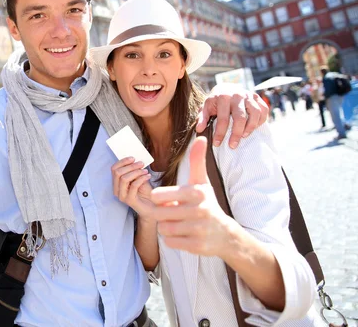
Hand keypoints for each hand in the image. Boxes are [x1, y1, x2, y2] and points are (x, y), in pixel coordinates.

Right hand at [111, 158, 154, 218]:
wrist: (152, 207)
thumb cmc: (145, 192)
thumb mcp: (138, 178)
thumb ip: (134, 171)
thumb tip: (135, 160)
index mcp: (116, 184)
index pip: (114, 169)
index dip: (122, 162)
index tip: (133, 158)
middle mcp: (116, 190)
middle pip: (118, 173)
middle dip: (130, 166)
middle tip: (141, 163)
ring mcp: (122, 196)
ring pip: (124, 178)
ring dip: (136, 172)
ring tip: (145, 171)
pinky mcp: (129, 200)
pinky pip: (134, 186)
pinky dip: (141, 178)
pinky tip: (148, 176)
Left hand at [149, 137, 233, 256]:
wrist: (225, 234)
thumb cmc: (207, 203)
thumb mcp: (202, 182)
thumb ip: (197, 160)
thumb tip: (200, 137)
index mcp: (195, 192)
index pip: (158, 196)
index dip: (159, 199)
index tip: (168, 200)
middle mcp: (199, 210)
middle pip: (159, 214)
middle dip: (163, 214)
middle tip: (175, 213)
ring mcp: (199, 230)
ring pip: (163, 229)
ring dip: (167, 227)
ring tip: (180, 223)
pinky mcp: (197, 246)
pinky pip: (170, 243)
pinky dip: (173, 240)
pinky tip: (185, 235)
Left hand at [196, 84, 267, 148]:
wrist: (226, 88)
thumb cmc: (215, 101)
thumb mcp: (205, 107)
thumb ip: (202, 117)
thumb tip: (199, 130)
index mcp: (223, 97)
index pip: (223, 119)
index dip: (220, 133)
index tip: (217, 144)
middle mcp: (237, 95)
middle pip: (240, 118)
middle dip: (236, 134)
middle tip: (232, 145)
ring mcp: (249, 95)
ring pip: (255, 113)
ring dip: (250, 127)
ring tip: (244, 136)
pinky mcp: (257, 97)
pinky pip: (264, 110)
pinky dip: (261, 120)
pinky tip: (254, 127)